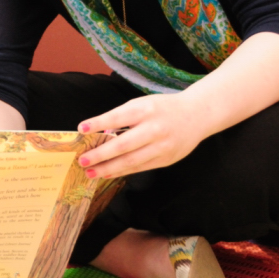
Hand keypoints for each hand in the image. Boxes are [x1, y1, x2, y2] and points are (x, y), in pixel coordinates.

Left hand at [78, 92, 205, 177]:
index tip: (81, 129)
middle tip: (82, 160)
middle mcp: (154, 129)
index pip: (118, 117)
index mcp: (145, 110)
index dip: (99, 123)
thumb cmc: (163, 108)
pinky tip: (108, 173)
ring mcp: (161, 146)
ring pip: (131, 161)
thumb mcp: (142, 104)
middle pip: (123, 145)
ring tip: (90, 172)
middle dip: (100, 154)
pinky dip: (122, 171)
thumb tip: (98, 133)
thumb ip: (122, 117)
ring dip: (108, 168)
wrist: (197, 115)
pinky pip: (140, 168)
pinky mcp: (166, 159)